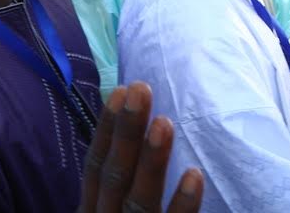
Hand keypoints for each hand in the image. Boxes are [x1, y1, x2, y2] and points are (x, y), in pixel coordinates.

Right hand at [77, 82, 203, 212]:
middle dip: (126, 132)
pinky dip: (182, 205)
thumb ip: (117, 186)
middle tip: (140, 90)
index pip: (96, 166)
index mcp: (94, 209)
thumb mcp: (111, 208)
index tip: (121, 91)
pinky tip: (194, 175)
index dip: (106, 129)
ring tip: (163, 123)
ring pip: (137, 202)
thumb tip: (129, 130)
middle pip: (114, 176)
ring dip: (150, 161)